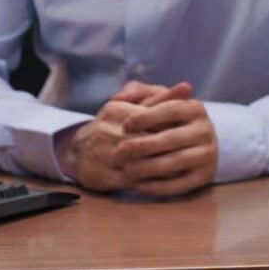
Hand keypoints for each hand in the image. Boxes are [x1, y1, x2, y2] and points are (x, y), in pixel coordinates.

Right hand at [55, 82, 192, 191]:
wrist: (78, 152)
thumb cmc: (112, 126)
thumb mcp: (130, 105)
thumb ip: (158, 97)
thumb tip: (187, 87)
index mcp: (116, 110)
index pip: (152, 115)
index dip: (173, 123)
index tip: (188, 129)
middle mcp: (108, 131)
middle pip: (148, 140)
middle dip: (170, 146)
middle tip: (190, 150)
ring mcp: (105, 155)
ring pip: (142, 162)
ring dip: (164, 166)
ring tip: (182, 166)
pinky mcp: (104, 176)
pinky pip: (134, 181)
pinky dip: (152, 182)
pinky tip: (167, 181)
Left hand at [115, 93, 217, 197]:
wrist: (199, 143)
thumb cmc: (169, 119)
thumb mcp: (159, 101)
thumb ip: (138, 93)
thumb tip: (119, 97)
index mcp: (195, 108)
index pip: (170, 109)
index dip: (146, 117)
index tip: (125, 125)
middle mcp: (205, 130)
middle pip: (172, 138)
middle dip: (144, 145)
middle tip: (120, 150)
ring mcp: (207, 154)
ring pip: (176, 162)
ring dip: (149, 167)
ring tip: (126, 169)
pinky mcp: (204, 176)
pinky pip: (180, 184)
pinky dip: (157, 187)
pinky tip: (138, 185)